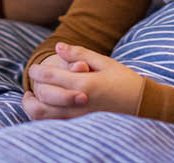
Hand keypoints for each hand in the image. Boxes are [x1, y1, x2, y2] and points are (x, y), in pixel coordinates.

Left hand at [22, 42, 142, 119]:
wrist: (143, 104)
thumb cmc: (124, 80)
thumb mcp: (104, 62)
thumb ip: (79, 53)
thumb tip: (58, 46)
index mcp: (85, 84)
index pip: (50, 77)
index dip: (37, 72)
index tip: (33, 68)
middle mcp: (79, 104)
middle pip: (43, 101)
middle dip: (32, 89)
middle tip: (31, 81)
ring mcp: (80, 119)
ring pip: (45, 119)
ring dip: (33, 107)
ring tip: (31, 98)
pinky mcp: (82, 127)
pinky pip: (54, 127)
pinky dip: (44, 119)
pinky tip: (45, 108)